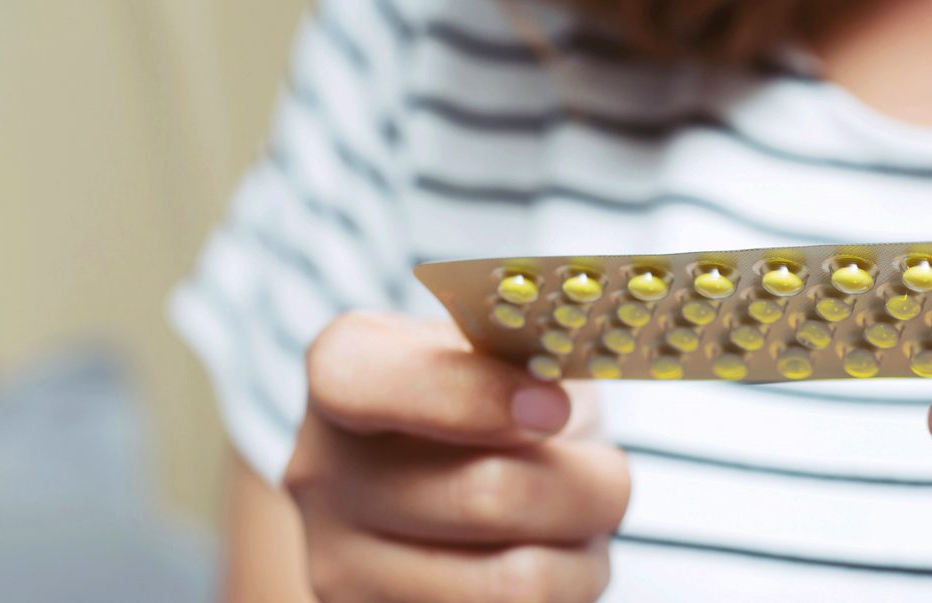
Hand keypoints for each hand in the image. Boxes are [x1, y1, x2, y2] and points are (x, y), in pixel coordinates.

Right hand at [284, 313, 629, 602]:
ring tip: (584, 525)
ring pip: (515, 582)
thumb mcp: (510, 352)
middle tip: (610, 475)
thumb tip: (558, 377)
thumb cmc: (501, 404)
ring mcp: (342, 567)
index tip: (553, 406)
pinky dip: (563, 593)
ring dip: (585, 553)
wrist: (457, 485)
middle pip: (485, 496)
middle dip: (587, 486)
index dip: (470, 395)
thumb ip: (526, 352)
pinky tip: (552, 561)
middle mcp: (320, 473)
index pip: (362, 382)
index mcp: (343, 372)